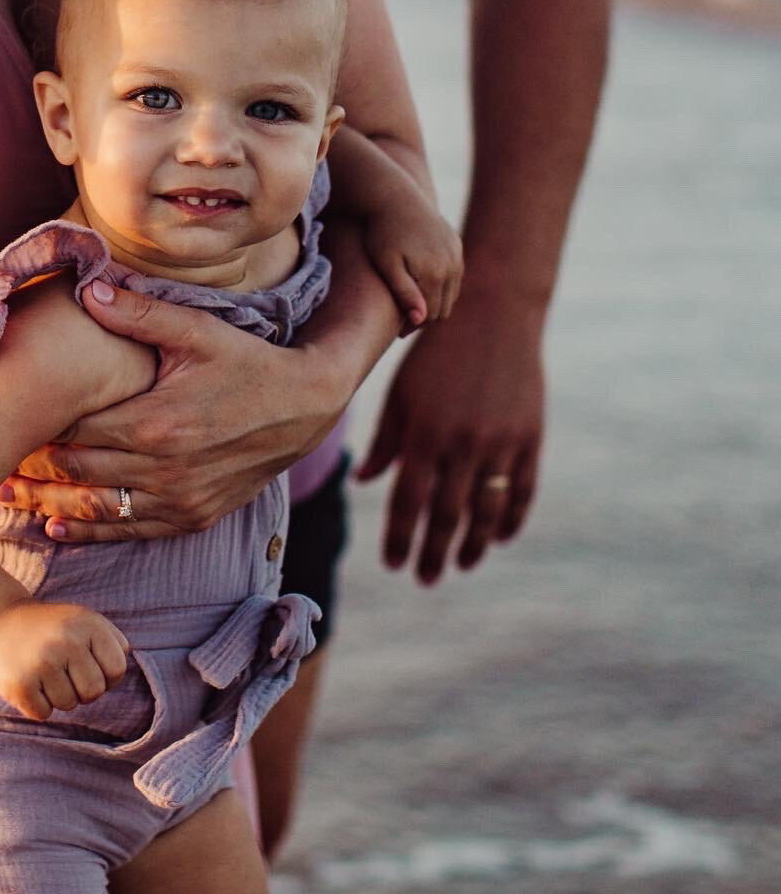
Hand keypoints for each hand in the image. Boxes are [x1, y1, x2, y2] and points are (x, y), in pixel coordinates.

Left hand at [0, 281, 347, 542]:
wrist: (305, 406)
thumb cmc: (248, 361)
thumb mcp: (198, 329)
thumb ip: (139, 312)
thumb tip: (87, 288)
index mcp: (156, 420)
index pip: (76, 428)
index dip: (35, 427)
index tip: (1, 419)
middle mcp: (164, 468)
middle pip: (78, 472)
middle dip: (32, 468)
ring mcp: (179, 498)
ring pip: (97, 510)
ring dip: (50, 504)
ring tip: (8, 496)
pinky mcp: (193, 516)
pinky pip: (130, 531)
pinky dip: (90, 533)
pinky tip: (57, 529)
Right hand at [0, 600, 129, 720]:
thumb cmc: (53, 628)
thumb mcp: (85, 621)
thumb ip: (113, 641)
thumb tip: (124, 664)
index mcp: (88, 624)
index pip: (117, 670)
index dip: (104, 674)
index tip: (87, 663)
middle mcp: (66, 641)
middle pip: (94, 692)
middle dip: (81, 688)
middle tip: (63, 670)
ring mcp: (41, 663)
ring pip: (68, 705)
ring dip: (58, 695)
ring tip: (43, 672)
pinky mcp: (19, 684)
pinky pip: (43, 714)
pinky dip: (37, 704)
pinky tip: (29, 681)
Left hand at [355, 289, 544, 583]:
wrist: (493, 313)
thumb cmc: (434, 352)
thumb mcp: (401, 391)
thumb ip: (386, 440)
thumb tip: (363, 482)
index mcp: (425, 433)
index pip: (408, 501)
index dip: (400, 537)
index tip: (393, 564)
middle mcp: (464, 444)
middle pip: (448, 516)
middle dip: (434, 553)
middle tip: (424, 579)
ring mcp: (502, 443)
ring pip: (488, 511)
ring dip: (474, 545)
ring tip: (460, 565)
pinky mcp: (530, 438)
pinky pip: (523, 491)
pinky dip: (512, 519)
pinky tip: (499, 538)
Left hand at [363, 201, 464, 330]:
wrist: (392, 196)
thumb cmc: (382, 232)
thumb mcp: (386, 264)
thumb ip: (404, 292)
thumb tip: (421, 319)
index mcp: (436, 273)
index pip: (431, 315)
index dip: (413, 326)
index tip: (396, 330)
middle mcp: (452, 264)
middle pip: (443, 307)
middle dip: (425, 317)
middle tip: (403, 321)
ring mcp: (456, 254)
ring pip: (451, 293)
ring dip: (434, 302)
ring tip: (411, 304)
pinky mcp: (456, 244)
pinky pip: (454, 275)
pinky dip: (441, 285)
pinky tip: (421, 286)